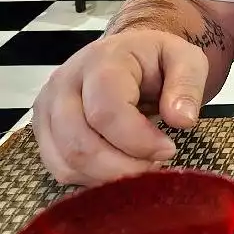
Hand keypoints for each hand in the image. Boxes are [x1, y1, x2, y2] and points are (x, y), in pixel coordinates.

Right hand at [32, 31, 207, 185]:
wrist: (130, 54)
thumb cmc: (157, 60)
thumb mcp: (187, 60)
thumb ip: (188, 86)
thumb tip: (182, 119)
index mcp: (101, 61)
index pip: (106, 113)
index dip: (138, 141)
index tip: (168, 150)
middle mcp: (65, 83)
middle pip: (80, 144)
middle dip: (123, 167)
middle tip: (155, 166)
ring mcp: (48, 108)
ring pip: (67, 162)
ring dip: (108, 176)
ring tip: (140, 165)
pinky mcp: (44, 129)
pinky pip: (60, 168)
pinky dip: (91, 178)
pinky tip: (119, 166)